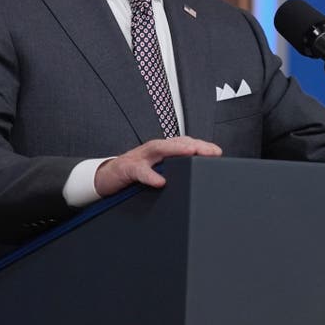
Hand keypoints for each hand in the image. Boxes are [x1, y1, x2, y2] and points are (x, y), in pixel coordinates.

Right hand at [94, 136, 222, 196]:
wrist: (107, 178)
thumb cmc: (135, 174)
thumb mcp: (157, 172)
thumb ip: (174, 172)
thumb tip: (197, 179)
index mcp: (163, 151)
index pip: (185, 144)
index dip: (202, 146)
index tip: (218, 152)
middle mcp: (154, 150)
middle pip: (177, 143)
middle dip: (195, 145)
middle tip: (211, 151)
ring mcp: (140, 157)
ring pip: (160, 149)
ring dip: (176, 150)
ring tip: (192, 153)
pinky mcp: (127, 168)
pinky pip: (140, 170)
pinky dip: (150, 176)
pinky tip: (160, 181)